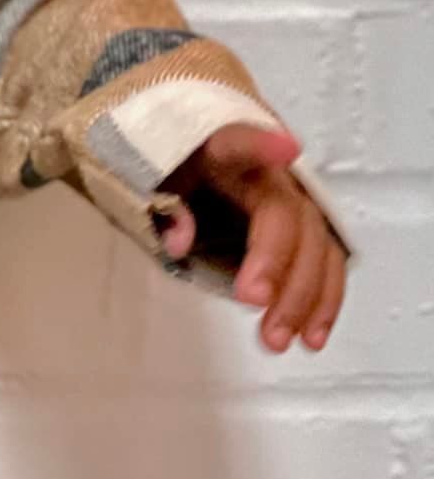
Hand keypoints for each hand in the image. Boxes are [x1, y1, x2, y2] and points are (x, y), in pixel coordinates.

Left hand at [154, 123, 347, 352]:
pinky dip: (323, 300)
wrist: (187, 168)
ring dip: (305, 294)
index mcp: (222, 148)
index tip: (288, 149)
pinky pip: (326, 262)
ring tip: (281, 336)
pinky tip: (312, 335)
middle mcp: (267, 171)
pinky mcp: (306, 230)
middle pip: (289, 211)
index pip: (241, 142)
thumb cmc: (170, 173)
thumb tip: (179, 240)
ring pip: (318, 242)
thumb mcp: (151, 184)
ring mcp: (293, 199)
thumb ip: (164, 206)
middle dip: (280, 261)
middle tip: (255, 304)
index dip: (263, 145)